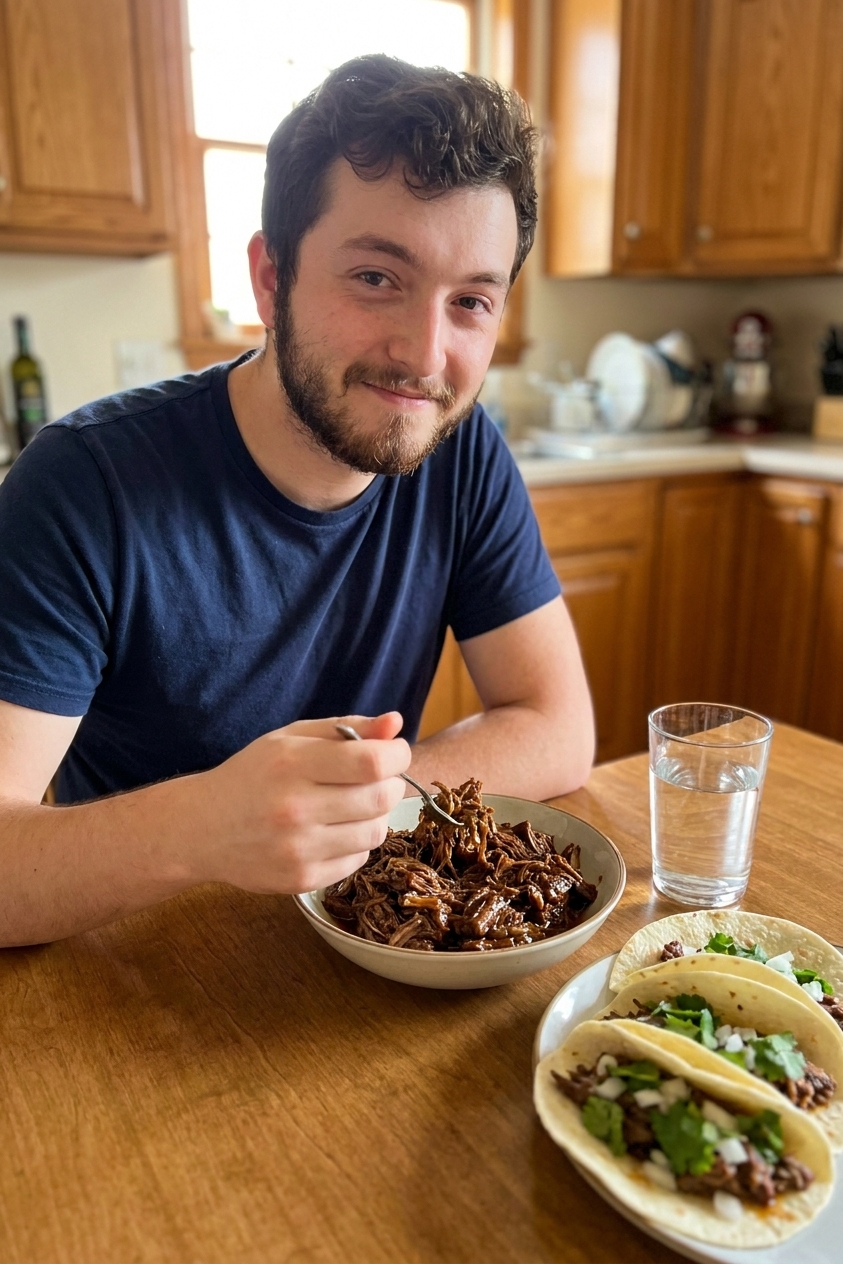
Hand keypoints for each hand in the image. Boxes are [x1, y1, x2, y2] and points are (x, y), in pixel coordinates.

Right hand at [190, 713, 409, 893]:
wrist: (202, 828)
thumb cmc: (253, 775)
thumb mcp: (292, 738)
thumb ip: (347, 728)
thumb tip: (395, 723)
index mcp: (292, 764)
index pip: (372, 763)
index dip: (397, 755)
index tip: (395, 751)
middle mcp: (295, 809)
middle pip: (381, 798)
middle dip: (390, 783)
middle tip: (374, 778)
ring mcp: (299, 849)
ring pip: (376, 832)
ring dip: (376, 815)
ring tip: (352, 805)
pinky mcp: (302, 880)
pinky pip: (358, 859)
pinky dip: (356, 842)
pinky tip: (334, 830)